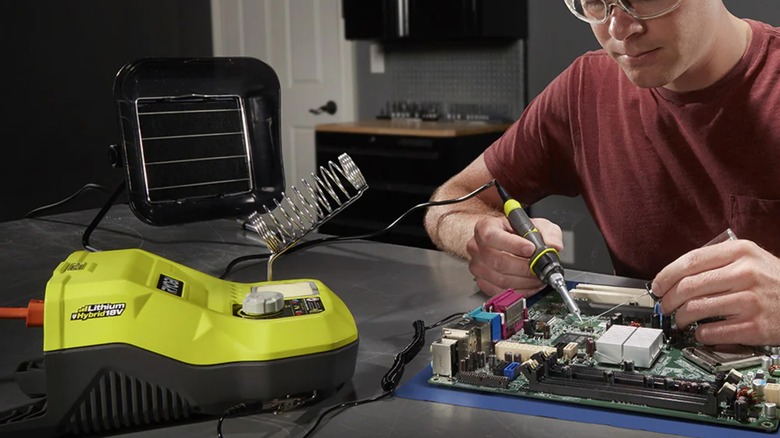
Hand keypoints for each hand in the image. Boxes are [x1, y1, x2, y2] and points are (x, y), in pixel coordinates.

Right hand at [466, 215, 563, 295]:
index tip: (531, 249)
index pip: (493, 237)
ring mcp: (478, 266)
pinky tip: (530, 285)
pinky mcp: (482, 282)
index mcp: (485, 228)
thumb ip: (548, 232)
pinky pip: (501, 291)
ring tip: (538, 277)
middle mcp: (477, 247)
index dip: (513, 245)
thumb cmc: (515, 232)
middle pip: (498, 261)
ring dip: (524, 282)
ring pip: (501, 279)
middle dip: (524, 268)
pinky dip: (519, 291)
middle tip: (539, 268)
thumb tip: (553, 246)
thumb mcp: (535, 224)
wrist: (503, 241)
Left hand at [651, 239, 779, 345]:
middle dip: (668, 300)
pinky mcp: (756, 327)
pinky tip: (701, 332)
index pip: (690, 261)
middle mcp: (745, 274)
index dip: (666, 275)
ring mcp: (751, 301)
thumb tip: (675, 276)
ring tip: (680, 320)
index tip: (656, 286)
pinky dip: (700, 334)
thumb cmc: (773, 280)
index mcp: (740, 252)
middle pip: (688, 287)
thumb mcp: (750, 258)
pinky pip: (712, 332)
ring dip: (680, 318)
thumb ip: (717, 261)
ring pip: (696, 309)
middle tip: (664, 307)